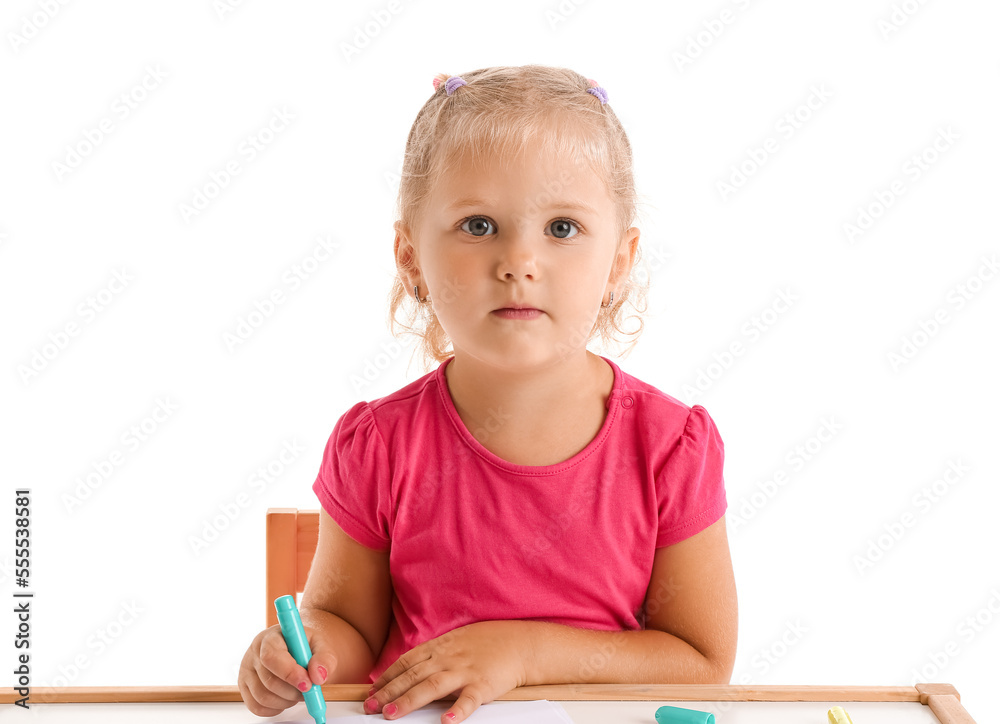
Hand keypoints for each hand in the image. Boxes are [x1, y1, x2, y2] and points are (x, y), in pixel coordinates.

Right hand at [237, 624, 335, 716]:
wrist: (294, 649)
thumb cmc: (304, 646)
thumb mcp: (320, 644)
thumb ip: (324, 657)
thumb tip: (318, 676)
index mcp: (271, 637)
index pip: (272, 657)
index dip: (289, 673)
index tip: (307, 684)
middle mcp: (254, 653)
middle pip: (269, 681)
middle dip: (293, 692)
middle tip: (308, 689)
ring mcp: (246, 671)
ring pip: (263, 697)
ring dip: (286, 701)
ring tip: (298, 692)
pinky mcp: (244, 688)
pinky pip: (257, 707)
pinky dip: (275, 708)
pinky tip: (285, 698)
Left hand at [366, 620, 530, 722]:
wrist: (519, 642)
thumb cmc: (488, 642)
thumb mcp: (456, 641)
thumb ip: (434, 653)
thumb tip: (411, 667)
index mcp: (440, 648)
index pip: (406, 662)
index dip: (387, 677)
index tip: (371, 690)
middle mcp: (448, 658)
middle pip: (412, 675)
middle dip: (389, 691)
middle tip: (370, 706)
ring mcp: (465, 671)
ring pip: (432, 686)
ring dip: (410, 700)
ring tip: (392, 713)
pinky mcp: (483, 684)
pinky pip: (468, 699)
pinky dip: (457, 711)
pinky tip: (446, 722)